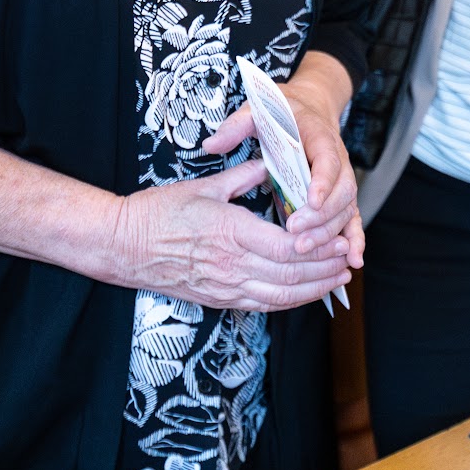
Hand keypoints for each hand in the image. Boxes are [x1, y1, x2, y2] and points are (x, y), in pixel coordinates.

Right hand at [111, 162, 352, 311]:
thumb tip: (271, 164)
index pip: (287, 246)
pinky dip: (289, 301)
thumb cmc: (158, 212)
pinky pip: (262, 305)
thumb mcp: (204, 185)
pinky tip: (305, 294)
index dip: (319, 248)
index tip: (340, 239)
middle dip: (324, 269)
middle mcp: (232, 265)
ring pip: (280, 296)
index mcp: (231, 232)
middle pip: (290, 274)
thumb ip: (243, 176)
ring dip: (313, 290)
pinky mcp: (218, 300)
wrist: (122, 246)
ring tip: (337, 280)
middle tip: (348, 260)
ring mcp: (225, 287)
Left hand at [205, 66, 363, 269]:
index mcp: (318, 136)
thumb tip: (212, 144)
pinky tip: (353, 260)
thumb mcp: (259, 109)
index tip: (310, 201)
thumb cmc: (282, 112)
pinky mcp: (340, 195)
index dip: (322, 181)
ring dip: (331, 233)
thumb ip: (237, 125)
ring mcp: (341, 179)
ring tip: (305, 251)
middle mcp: (338, 159)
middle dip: (322, 218)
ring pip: (347, 209)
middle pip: (342, 191)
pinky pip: (353, 218)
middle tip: (297, 237)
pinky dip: (355, 240)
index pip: (327, 159)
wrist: (309, 107)